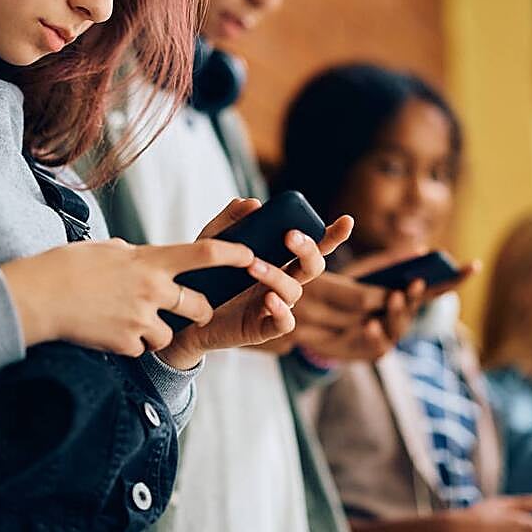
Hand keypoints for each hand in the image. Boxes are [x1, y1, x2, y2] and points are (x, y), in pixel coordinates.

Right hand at [0, 235, 254, 356]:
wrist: (38, 297)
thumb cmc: (67, 266)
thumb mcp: (107, 249)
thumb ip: (134, 255)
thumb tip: (143, 259)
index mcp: (150, 260)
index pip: (205, 254)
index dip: (235, 254)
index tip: (253, 256)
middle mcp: (152, 289)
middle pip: (199, 305)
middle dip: (200, 310)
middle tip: (192, 309)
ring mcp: (140, 319)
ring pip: (170, 333)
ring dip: (159, 331)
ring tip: (130, 321)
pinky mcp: (126, 344)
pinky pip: (142, 348)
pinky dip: (132, 344)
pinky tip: (110, 333)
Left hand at [159, 199, 353, 368]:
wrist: (184, 317)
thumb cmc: (205, 278)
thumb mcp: (211, 244)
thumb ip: (230, 221)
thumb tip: (252, 202)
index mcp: (278, 260)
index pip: (312, 246)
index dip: (332, 236)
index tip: (347, 221)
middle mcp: (283, 282)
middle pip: (312, 266)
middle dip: (308, 248)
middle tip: (290, 235)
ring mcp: (275, 306)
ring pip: (295, 290)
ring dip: (277, 274)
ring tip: (252, 265)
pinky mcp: (263, 328)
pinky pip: (284, 322)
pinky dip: (281, 310)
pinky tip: (268, 299)